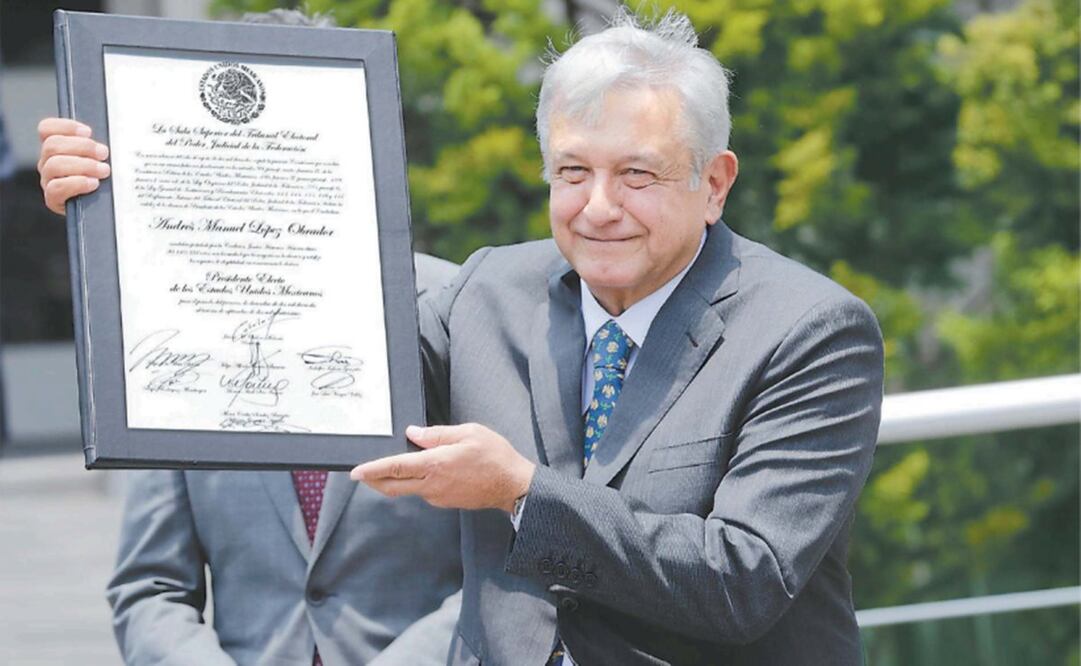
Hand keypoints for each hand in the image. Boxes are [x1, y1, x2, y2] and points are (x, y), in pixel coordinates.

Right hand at [37, 117, 110, 214]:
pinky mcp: (53, 199)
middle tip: (104, 153)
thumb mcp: (102, 159)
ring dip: (82, 165)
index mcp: (57, 148)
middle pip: (52, 145)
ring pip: (53, 165)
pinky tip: (93, 184)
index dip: (65, 126)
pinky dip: (76, 183)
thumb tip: (111, 140)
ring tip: (104, 171)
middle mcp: (48, 162)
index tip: (88, 131)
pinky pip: (56, 188)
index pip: (47, 129)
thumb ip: (99, 148)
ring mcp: (48, 180)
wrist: (102, 210)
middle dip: (82, 146)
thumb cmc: (105, 181)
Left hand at [351, 423, 534, 512]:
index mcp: (435, 465)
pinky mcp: (446, 502)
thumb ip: (437, 434)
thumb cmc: (494, 456)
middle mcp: (432, 485)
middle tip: (362, 474)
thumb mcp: (469, 433)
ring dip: (397, 480)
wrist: (513, 486)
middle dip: (374, 481)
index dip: (372, 470)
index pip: (395, 468)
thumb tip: (413, 433)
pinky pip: (424, 491)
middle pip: (393, 487)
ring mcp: (438, 497)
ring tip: (395, 465)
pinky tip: (424, 471)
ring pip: (408, 489)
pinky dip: (417, 482)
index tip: (355, 471)